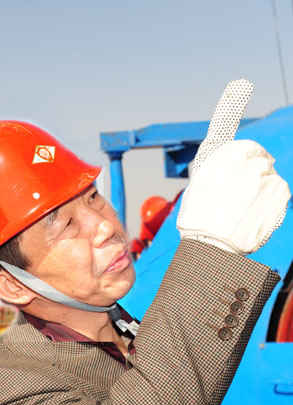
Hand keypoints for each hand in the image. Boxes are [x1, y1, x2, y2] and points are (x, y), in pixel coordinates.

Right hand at [177, 80, 289, 253]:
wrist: (212, 244)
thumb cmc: (199, 215)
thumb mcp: (200, 178)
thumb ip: (215, 152)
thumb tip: (229, 111)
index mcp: (222, 157)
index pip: (233, 133)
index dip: (232, 107)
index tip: (240, 85)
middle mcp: (247, 162)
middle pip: (256, 158)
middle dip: (250, 168)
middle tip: (236, 190)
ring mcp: (265, 177)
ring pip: (268, 174)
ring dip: (259, 186)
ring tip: (241, 207)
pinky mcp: (279, 193)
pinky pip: (280, 189)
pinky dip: (271, 199)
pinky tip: (254, 212)